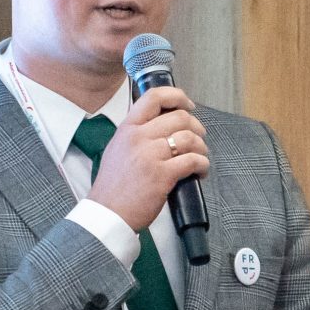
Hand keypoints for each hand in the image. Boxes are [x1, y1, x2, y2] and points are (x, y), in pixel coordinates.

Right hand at [90, 86, 208, 232]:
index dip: (177, 97)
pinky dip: (202, 165)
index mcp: (127, 128)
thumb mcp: (117, 149)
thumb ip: (137, 134)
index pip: (154, 97)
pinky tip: (200, 172)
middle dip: (196, 127)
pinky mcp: (162, 175)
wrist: (107, 213)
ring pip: (189, 138)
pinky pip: (193, 160)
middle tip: (199, 138)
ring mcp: (150, 156)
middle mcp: (138, 137)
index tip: (188, 105)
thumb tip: (163, 125)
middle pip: (179, 117)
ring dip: (201, 148)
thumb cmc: (113, 186)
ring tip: (199, 158)